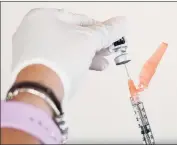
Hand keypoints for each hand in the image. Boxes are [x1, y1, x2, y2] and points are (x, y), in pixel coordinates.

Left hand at [12, 8, 127, 98]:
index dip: (99, 28)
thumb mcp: (88, 41)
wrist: (40, 91)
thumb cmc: (62, 59)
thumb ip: (107, 31)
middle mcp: (34, 31)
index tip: (112, 36)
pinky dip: (75, 63)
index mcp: (43, 17)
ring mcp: (32, 50)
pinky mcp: (34, 67)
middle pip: (73, 35)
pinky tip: (89, 68)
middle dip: (95, 44)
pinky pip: (59, 60)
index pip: (80, 19)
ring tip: (103, 63)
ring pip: (67, 49)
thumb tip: (123, 22)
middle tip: (109, 51)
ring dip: (88, 55)